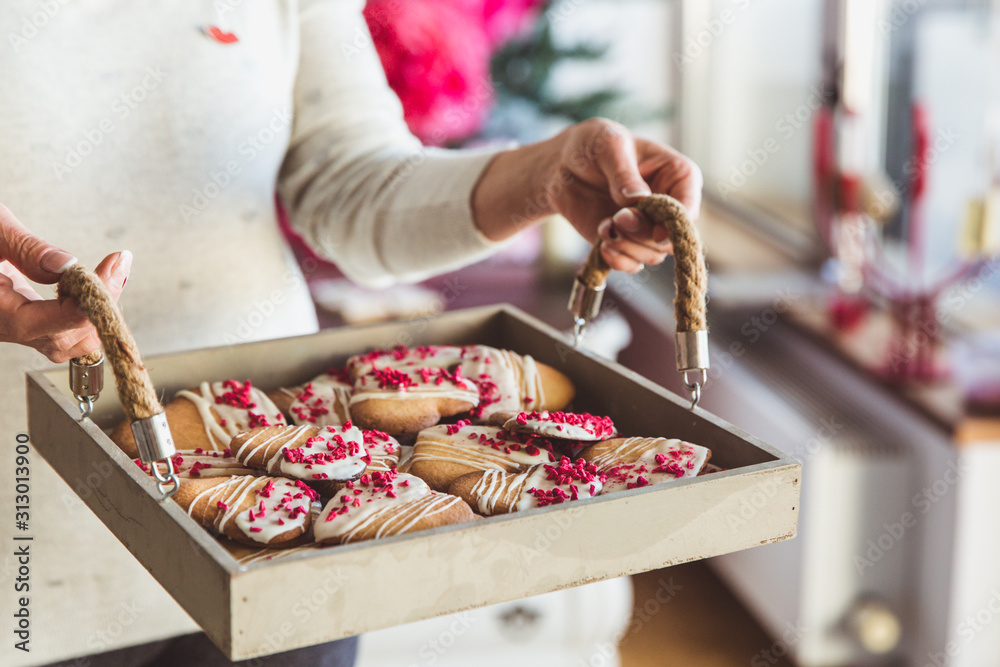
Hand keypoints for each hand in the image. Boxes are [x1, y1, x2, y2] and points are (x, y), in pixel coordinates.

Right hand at [0, 203, 130, 361]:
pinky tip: (100, 283)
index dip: (75, 308)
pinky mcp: (28, 321)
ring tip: (114, 270)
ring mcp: (16, 328)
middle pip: (61, 339)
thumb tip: (66, 265)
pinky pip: (64, 332)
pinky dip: (87, 313)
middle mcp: (1, 327)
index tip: (106, 279)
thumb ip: (26, 248)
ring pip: (67, 343)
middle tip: (118, 264)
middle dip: (96, 304)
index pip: (35, 323)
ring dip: (96, 312)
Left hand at [472, 118, 702, 273]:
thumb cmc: (593, 145)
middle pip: (672, 238)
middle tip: (617, 219)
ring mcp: (648, 227)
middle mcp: (669, 206)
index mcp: (677, 176)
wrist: (563, 164)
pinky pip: (632, 264)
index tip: (656, 233)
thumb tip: (639, 198)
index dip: (677, 225)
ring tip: (605, 228)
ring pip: (654, 255)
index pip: (689, 208)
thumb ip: (624, 173)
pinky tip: (602, 246)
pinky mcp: (627, 242)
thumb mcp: (608, 145)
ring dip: (628, 248)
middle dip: (644, 234)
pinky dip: (618, 261)